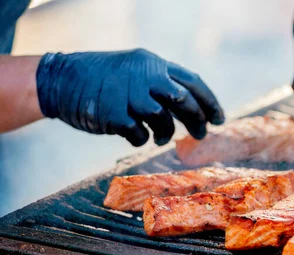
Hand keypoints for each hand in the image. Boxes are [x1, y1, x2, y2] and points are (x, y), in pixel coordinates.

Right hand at [36, 49, 223, 145]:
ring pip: (163, 119)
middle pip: (184, 101)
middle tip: (201, 134)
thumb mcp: (136, 70)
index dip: (210, 102)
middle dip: (197, 121)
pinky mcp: (113, 115)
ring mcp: (128, 95)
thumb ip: (161, 84)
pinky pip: (139, 135)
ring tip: (161, 137)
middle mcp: (144, 76)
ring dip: (166, 133)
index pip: (193, 81)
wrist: (61, 80)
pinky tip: (136, 137)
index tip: (220, 120)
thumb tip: (192, 107)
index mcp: (153, 63)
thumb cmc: (104, 79)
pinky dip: (141, 140)